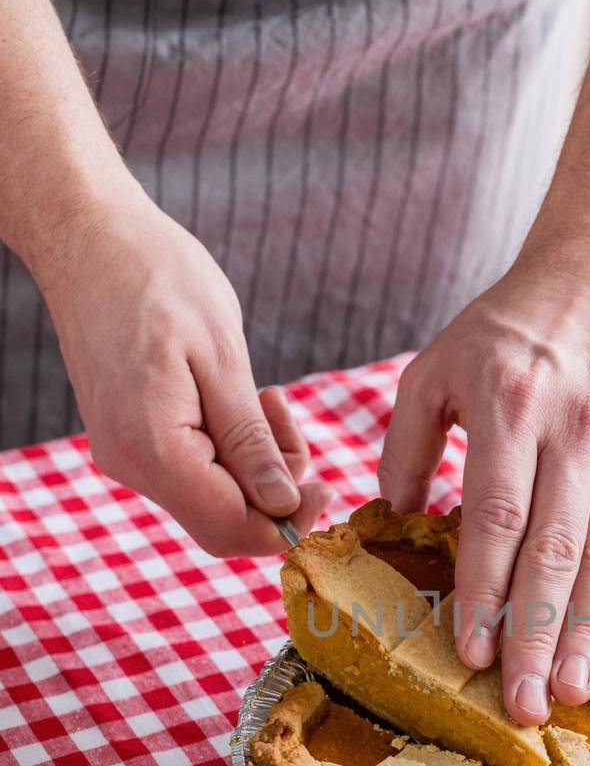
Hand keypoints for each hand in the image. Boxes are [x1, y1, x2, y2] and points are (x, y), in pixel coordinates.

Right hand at [36, 183, 330, 556]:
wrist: (88, 237)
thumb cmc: (156, 278)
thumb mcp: (222, 356)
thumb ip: (251, 440)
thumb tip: (282, 504)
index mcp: (155, 449)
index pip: (233, 527)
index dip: (288, 521)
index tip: (326, 483)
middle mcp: (132, 465)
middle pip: (223, 522)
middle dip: (274, 491)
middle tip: (288, 419)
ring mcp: (126, 455)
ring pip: (210, 497)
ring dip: (253, 463)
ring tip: (265, 398)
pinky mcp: (129, 439)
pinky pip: (191, 470)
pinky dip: (227, 448)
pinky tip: (238, 400)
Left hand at [378, 250, 589, 724]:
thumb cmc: (507, 331)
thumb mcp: (436, 368)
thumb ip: (405, 446)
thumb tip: (389, 521)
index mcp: (510, 408)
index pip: (498, 517)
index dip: (486, 591)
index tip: (473, 651)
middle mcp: (575, 432)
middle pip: (557, 551)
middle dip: (540, 634)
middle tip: (527, 703)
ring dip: (589, 631)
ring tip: (574, 691)